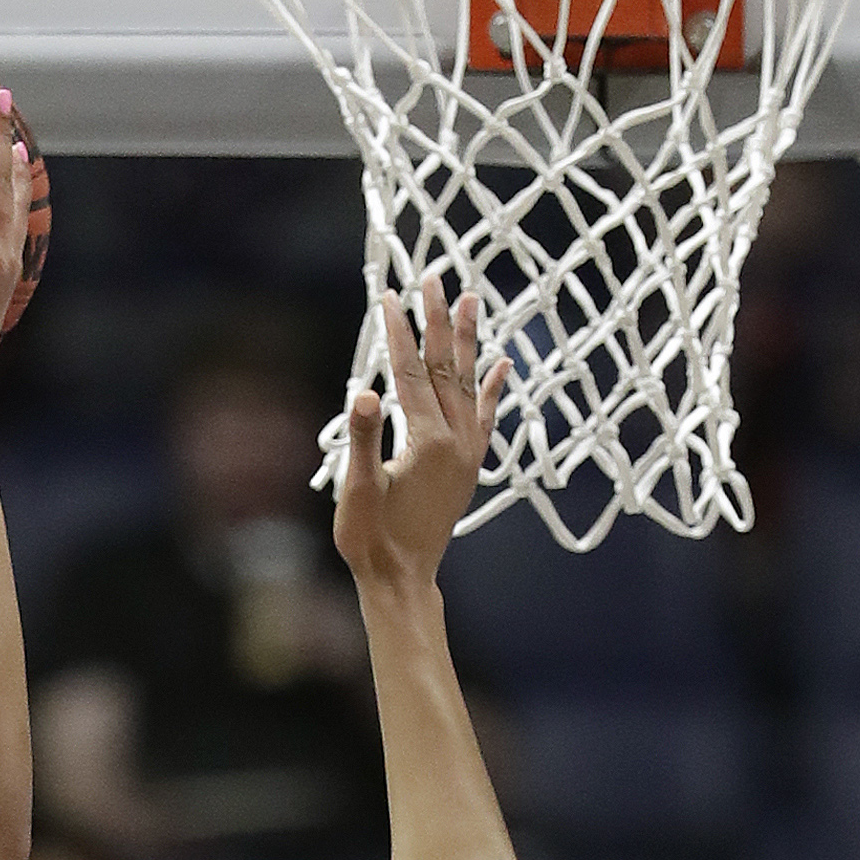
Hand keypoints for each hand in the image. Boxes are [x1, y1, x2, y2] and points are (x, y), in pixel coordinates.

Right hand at [332, 277, 507, 593]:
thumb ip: (364, 439)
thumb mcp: (358, 491)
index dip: (399, 333)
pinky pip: (485, 414)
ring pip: (469, 382)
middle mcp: (455, 440)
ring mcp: (467, 452)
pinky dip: (493, 387)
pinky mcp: (470, 465)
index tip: (391, 296)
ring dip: (468, 340)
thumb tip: (366, 393)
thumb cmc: (371, 540)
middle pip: (445, 367)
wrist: (403, 580)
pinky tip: (502, 364)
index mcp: (427, 441)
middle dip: (438, 321)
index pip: (410, 373)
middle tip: (435, 279)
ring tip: (470, 300)